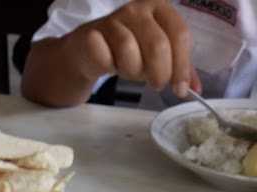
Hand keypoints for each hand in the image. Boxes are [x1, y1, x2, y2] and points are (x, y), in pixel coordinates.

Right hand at [71, 0, 200, 96]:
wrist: (89, 50)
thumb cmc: (128, 50)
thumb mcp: (157, 56)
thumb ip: (178, 68)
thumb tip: (196, 89)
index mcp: (160, 8)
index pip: (179, 34)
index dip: (182, 66)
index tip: (180, 89)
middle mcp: (138, 8)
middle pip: (158, 45)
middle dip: (160, 73)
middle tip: (156, 84)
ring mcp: (113, 20)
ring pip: (130, 51)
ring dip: (132, 71)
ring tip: (130, 72)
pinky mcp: (92, 35)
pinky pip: (105, 58)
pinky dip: (110, 68)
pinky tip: (110, 66)